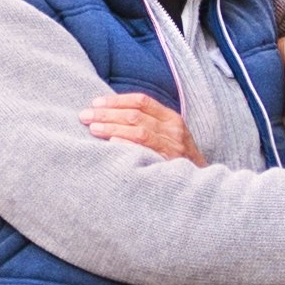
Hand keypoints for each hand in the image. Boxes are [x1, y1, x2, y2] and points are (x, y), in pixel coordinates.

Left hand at [79, 92, 199, 163]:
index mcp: (171, 118)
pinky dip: (128, 144)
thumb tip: (110, 113)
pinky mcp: (169, 164)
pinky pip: (146, 151)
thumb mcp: (167, 134)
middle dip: (107, 114)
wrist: (198, 184)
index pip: (141, 101)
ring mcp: (172, 147)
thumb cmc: (175, 158)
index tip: (95, 102)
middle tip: (85, 116)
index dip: (116, 100)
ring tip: (93, 128)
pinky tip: (112, 143)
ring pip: (138, 131)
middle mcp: (173, 129)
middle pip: (135, 115)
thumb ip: (146, 122)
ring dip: (112, 128)